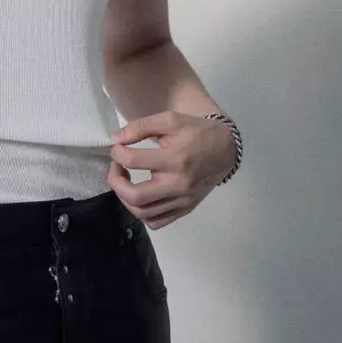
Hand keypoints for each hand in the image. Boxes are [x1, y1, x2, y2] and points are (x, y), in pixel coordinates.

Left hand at [106, 110, 236, 229]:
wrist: (225, 149)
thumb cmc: (196, 131)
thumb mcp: (170, 120)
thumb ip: (141, 127)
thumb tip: (115, 138)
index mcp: (175, 159)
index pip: (133, 161)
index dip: (117, 153)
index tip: (116, 147)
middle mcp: (178, 184)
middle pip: (135, 196)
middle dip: (116, 181)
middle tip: (116, 166)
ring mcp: (182, 201)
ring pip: (143, 213)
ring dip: (125, 197)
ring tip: (126, 179)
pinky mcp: (185, 209)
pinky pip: (157, 222)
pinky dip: (142, 212)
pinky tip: (141, 194)